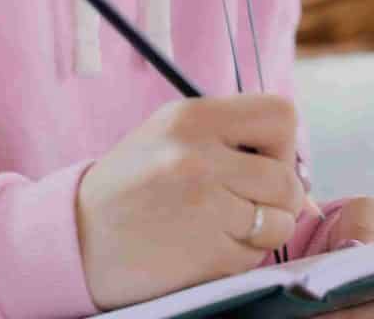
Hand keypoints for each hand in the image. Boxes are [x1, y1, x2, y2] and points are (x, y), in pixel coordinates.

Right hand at [74, 94, 309, 310]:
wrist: (76, 238)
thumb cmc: (129, 186)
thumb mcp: (169, 134)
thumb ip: (228, 137)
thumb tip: (297, 166)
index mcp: (192, 117)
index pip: (282, 116)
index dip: (283, 145)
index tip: (262, 162)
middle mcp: (198, 157)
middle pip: (287, 178)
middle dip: (278, 197)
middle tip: (246, 203)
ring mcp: (203, 208)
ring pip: (278, 222)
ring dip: (261, 230)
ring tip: (222, 225)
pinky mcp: (205, 255)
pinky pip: (254, 256)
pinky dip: (238, 256)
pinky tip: (204, 246)